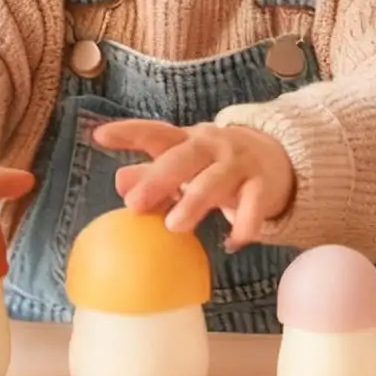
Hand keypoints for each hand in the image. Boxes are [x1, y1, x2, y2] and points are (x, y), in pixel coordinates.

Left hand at [96, 120, 294, 249]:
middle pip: (185, 157)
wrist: (275, 158)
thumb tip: (120, 182)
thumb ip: (152, 173)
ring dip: (195, 201)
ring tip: (173, 225)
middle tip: (135, 203)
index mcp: (187, 140)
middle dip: (159, 178)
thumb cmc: (214, 164)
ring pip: (216, 180)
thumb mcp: (184, 164)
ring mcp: (239, 165)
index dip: (130, 133)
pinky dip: (243, 225)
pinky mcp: (262, 186)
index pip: (157, 133)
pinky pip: (253, 206)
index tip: (101, 137)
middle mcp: (213, 146)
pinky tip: (231, 243)